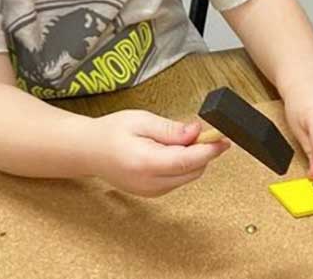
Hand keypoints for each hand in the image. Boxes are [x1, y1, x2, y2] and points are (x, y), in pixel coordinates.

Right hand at [91, 110, 228, 196]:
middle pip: (193, 170)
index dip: (209, 149)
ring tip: (177, 139)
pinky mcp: (153, 192)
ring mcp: (151, 191)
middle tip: (199, 130)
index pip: (187, 161)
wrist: (89, 151)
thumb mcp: (141, 120)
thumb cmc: (111, 132)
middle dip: (203, 151)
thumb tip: (196, 132)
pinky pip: (179, 179)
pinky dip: (183, 165)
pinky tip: (171, 150)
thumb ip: (170, 129)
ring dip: (193, 158)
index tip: (223, 138)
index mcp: (145, 163)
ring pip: (188, 176)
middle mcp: (149, 183)